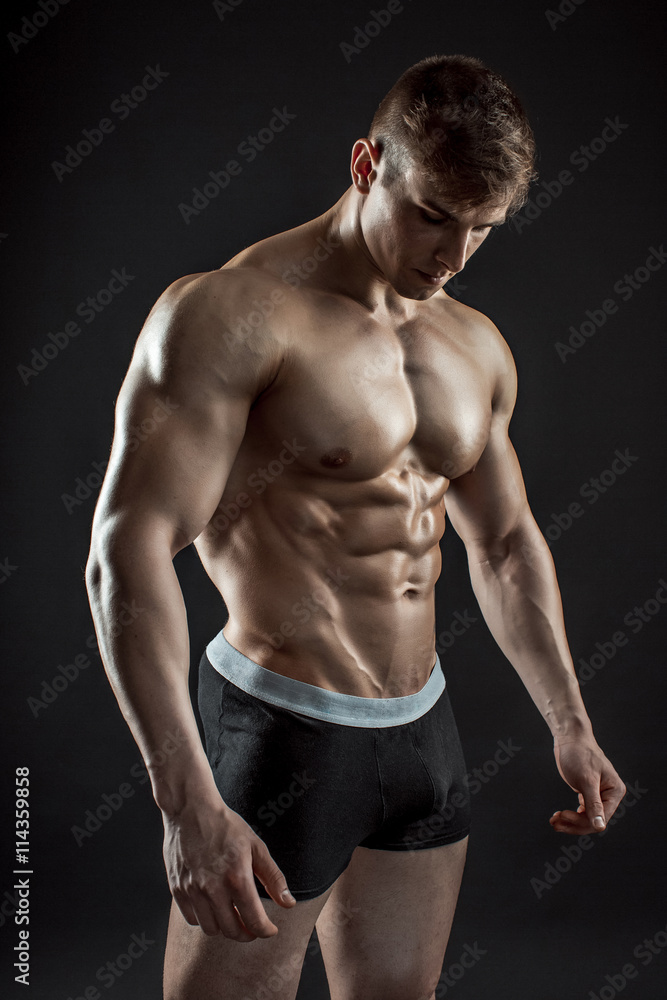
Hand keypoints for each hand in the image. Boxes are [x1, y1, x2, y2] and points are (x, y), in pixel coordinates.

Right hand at [162, 796, 295, 939]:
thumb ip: (273, 878)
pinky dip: (204, 919)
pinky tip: (213, 906)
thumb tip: (289, 903)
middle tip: (252, 926)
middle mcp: (213, 888)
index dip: (266, 931)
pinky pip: (191, 918)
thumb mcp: (256, 846)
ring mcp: (192, 890)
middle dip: (247, 933)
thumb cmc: (225, 825)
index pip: (254, 921)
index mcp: (237, 878)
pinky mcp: (177, 889)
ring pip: (211, 929)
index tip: (270, 930)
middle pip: (232, 931)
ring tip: (233, 916)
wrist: (191, 810)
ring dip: (225, 928)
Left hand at [550, 737, 625, 834]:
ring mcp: (599, 795)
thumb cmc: (579, 754)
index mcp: (615, 792)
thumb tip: (600, 827)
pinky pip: (582, 811)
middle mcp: (610, 795)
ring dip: (570, 822)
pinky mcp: (588, 793)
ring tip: (554, 821)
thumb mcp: (586, 780)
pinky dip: (571, 815)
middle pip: (593, 821)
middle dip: (573, 824)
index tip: (562, 815)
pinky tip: (559, 815)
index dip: (581, 822)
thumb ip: (593, 804)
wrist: (570, 738)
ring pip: (586, 818)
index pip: (601, 818)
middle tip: (554, 822)